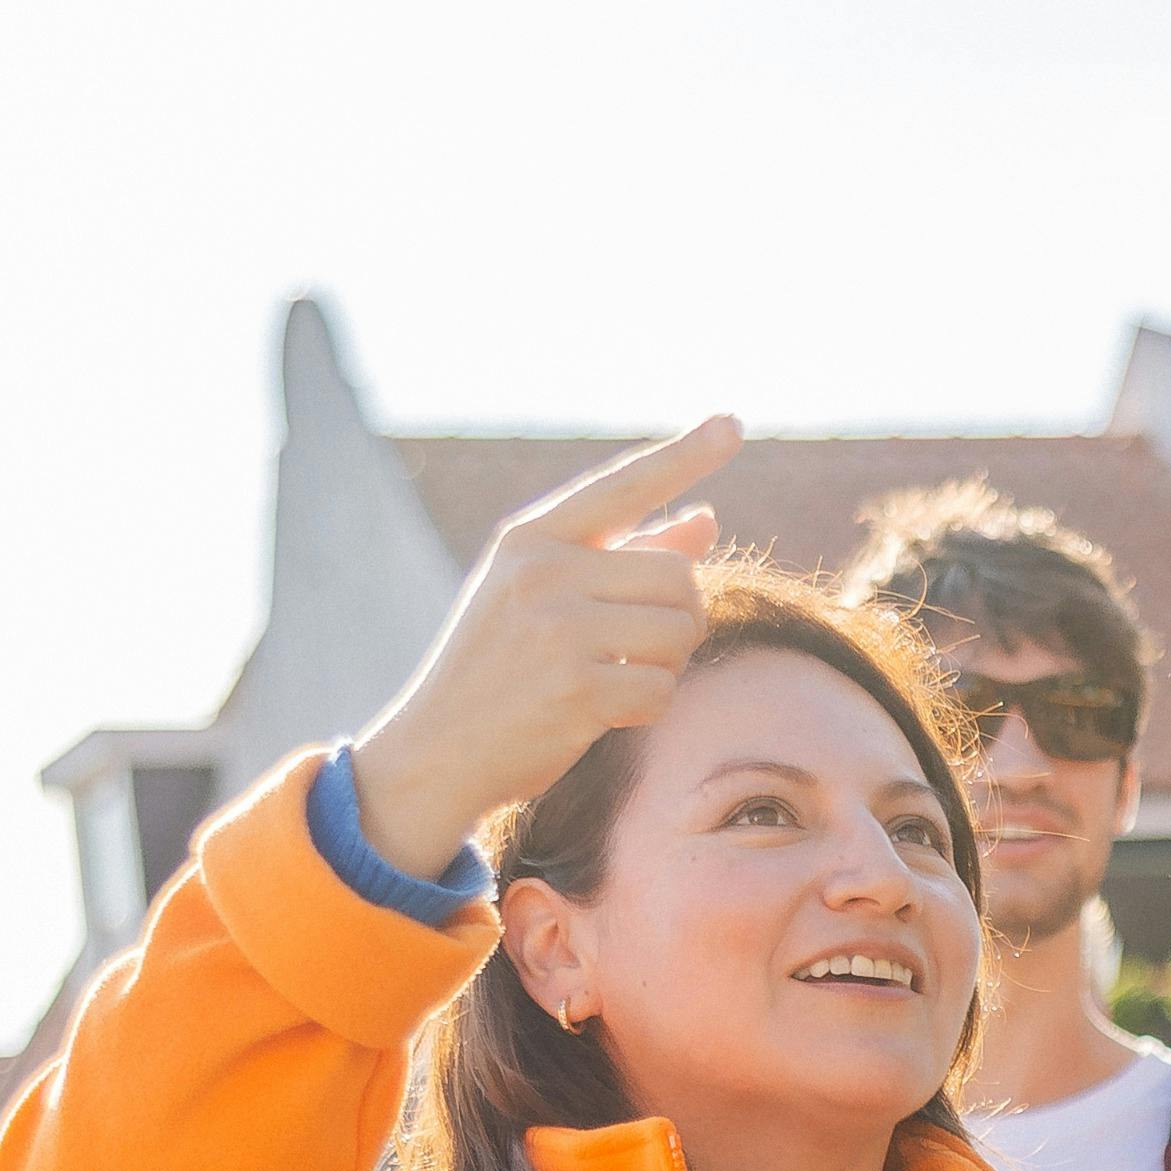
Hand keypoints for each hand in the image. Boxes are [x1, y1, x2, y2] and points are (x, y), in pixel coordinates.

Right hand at [346, 420, 740, 863]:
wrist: (437, 748)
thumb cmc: (500, 666)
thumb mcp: (544, 594)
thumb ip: (625, 555)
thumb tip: (706, 520)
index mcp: (531, 538)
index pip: (624, 485)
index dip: (685, 455)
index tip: (733, 423)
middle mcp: (543, 571)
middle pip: (677, 576)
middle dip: (679, 616)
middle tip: (640, 647)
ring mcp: (558, 630)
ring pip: (679, 631)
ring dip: (668, 664)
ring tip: (618, 676)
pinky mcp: (577, 690)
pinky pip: (663, 690)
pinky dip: (649, 707)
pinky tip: (606, 714)